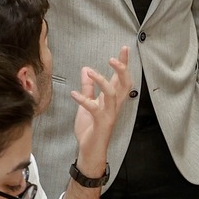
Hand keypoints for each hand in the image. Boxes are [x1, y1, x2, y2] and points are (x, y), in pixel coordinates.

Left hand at [70, 46, 131, 173]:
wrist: (89, 150)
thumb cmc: (90, 128)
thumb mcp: (87, 104)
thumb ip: (88, 88)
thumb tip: (86, 69)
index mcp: (112, 100)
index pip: (121, 79)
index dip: (124, 64)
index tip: (124, 48)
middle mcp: (114, 105)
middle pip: (125, 84)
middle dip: (122, 69)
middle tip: (115, 57)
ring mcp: (109, 114)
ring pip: (112, 94)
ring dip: (103, 81)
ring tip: (91, 72)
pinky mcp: (100, 122)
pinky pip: (94, 108)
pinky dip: (84, 99)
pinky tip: (74, 94)